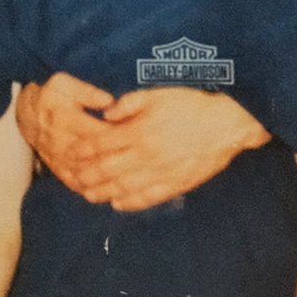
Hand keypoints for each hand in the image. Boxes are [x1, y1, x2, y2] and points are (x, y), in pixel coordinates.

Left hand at [16, 74, 271, 211]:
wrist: (228, 123)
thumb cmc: (192, 103)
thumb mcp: (158, 94)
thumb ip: (130, 104)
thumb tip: (107, 113)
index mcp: (139, 132)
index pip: (101, 145)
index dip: (82, 150)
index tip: (68, 153)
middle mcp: (146, 156)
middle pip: (108, 170)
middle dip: (87, 175)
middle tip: (71, 178)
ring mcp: (161, 173)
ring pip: (125, 188)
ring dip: (103, 192)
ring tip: (88, 195)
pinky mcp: (176, 184)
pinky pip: (149, 197)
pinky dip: (131, 202)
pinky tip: (118, 203)